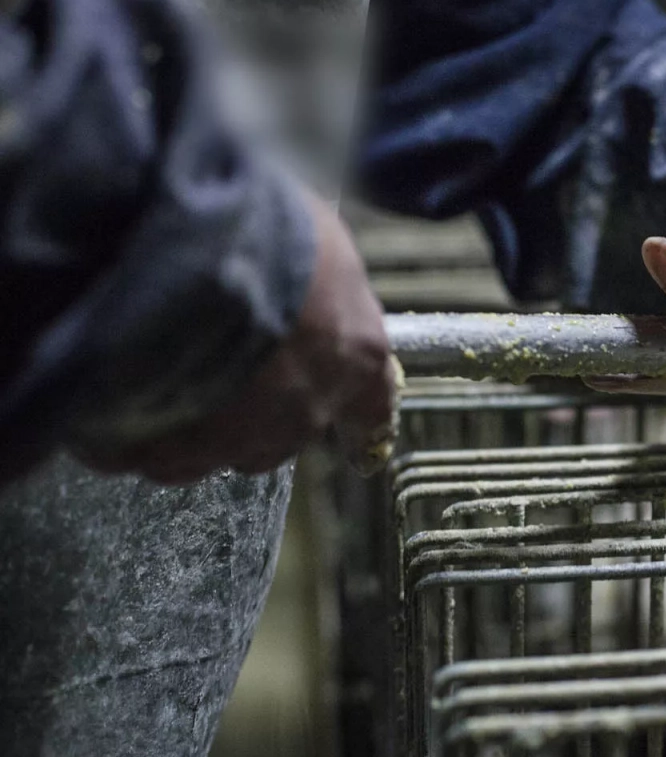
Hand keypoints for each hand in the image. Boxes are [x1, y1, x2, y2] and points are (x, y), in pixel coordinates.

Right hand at [77, 189, 395, 483]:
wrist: (197, 248)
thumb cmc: (271, 227)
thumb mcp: (319, 238)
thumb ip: (321, 278)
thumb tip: (310, 273)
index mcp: (356, 356)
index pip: (372, 407)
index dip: (361, 421)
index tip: (362, 446)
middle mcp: (308, 409)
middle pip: (284, 433)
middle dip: (258, 412)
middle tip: (224, 370)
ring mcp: (243, 436)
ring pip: (217, 451)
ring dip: (196, 426)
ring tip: (161, 384)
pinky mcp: (176, 448)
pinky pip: (155, 453)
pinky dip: (136, 434)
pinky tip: (118, 401)